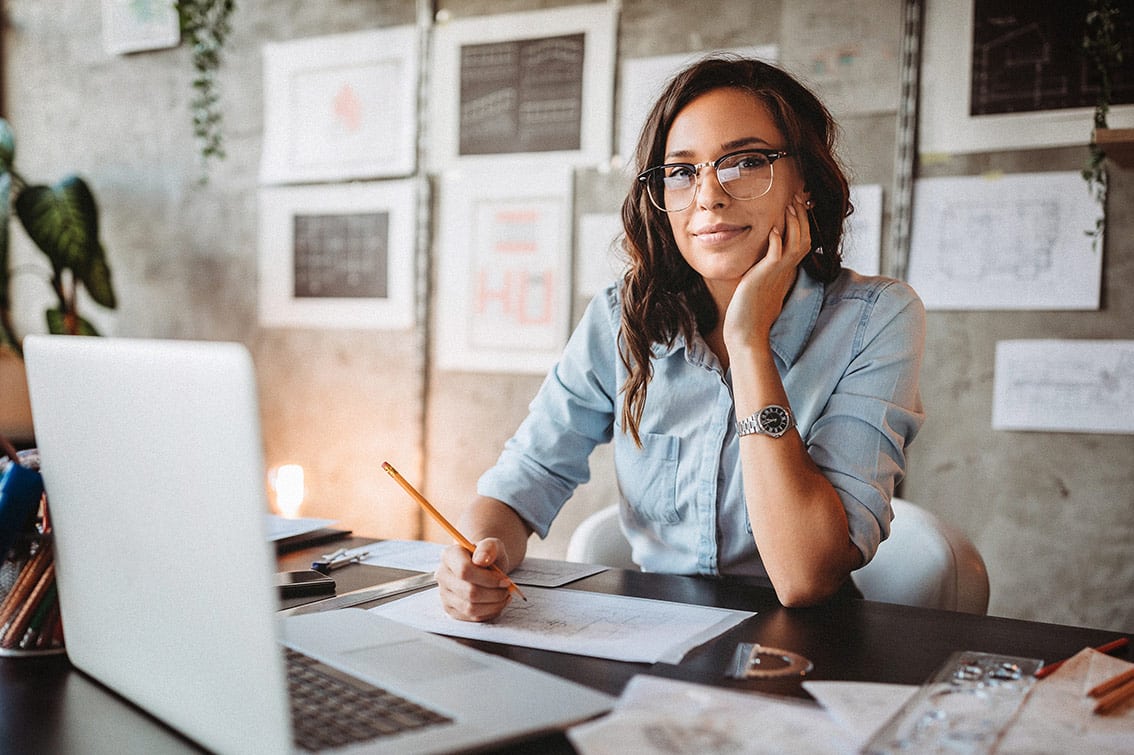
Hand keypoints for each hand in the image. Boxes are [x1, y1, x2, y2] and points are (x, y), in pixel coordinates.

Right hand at [435, 538, 513, 621]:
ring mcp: (444, 594)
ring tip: (504, 596)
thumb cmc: (486, 556)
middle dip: (494, 593)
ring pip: (470, 608)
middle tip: (507, 589)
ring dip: (494, 604)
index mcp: (449, 555)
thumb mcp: (492, 545)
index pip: (464, 571)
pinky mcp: (451, 609)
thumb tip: (481, 560)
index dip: (488, 579)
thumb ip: (488, 548)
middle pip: (469, 592)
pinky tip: (496, 603)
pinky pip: (471, 617)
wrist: (482, 566)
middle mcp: (443, 575)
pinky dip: (489, 612)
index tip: (505, 580)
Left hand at [723, 192, 812, 348]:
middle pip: (805, 238)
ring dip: (794, 223)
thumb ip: (764, 271)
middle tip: (799, 197)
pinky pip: (776, 255)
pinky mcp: (765, 277)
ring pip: (796, 243)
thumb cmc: (749, 312)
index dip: (803, 223)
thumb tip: (762, 263)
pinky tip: (774, 229)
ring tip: (790, 204)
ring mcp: (777, 274)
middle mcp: (786, 271)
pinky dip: (777, 241)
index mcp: (786, 271)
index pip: (803, 242)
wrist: (746, 332)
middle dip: (803, 216)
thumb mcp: (760, 285)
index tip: (799, 205)